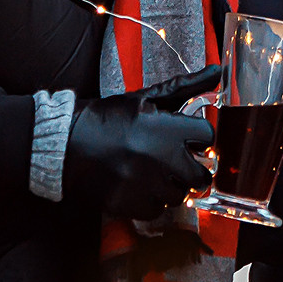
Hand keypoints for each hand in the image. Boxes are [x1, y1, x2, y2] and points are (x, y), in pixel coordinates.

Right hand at [62, 64, 218, 220]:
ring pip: (179, 195)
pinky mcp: (129, 204)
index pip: (208, 138)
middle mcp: (160, 159)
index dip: (200, 138)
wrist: (65, 143)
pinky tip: (138, 185)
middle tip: (177, 164)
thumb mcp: (146, 98)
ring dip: (171, 186)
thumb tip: (217, 71)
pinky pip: (157, 210)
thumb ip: (185, 87)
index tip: (189, 140)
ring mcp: (145, 184)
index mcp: (167, 129)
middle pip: (201, 175)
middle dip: (192, 169)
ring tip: (152, 173)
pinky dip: (151, 201)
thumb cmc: (108, 118)